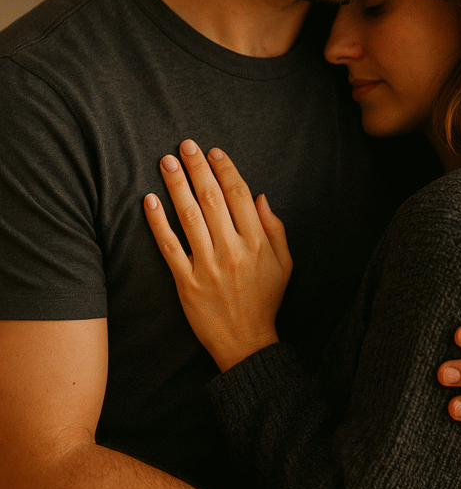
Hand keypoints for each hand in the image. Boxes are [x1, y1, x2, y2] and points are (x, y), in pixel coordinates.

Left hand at [144, 140, 292, 371]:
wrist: (246, 343)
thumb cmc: (265, 300)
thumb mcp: (284, 263)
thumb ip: (274, 228)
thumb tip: (260, 196)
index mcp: (257, 243)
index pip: (239, 196)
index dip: (225, 170)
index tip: (213, 152)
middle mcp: (232, 250)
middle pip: (211, 199)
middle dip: (197, 168)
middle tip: (185, 146)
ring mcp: (207, 266)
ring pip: (189, 217)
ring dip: (176, 186)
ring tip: (166, 162)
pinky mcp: (186, 282)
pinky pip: (169, 246)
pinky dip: (158, 222)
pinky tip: (149, 200)